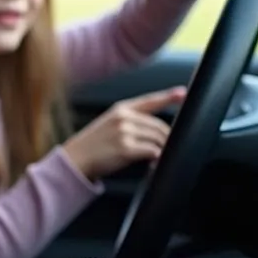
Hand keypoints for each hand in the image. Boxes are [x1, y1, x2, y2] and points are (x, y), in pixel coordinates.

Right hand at [63, 87, 185, 180]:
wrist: (75, 159)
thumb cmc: (93, 145)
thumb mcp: (109, 124)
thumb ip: (131, 122)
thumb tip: (157, 131)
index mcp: (120, 109)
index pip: (150, 100)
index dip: (168, 96)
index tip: (182, 93)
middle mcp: (123, 117)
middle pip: (159, 126)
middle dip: (166, 139)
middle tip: (165, 149)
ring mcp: (124, 132)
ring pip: (158, 139)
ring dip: (161, 150)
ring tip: (157, 158)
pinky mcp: (125, 148)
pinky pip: (152, 151)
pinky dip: (157, 158)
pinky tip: (152, 164)